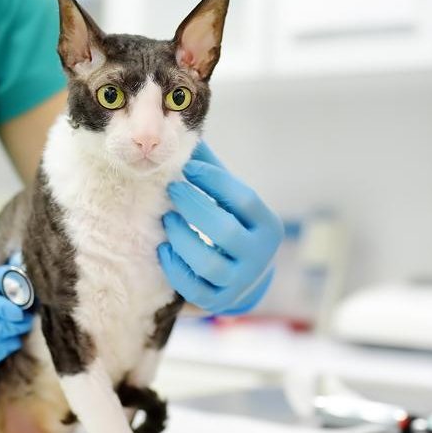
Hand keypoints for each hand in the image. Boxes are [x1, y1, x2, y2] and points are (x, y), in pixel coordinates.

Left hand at [159, 142, 282, 314]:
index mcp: (268, 226)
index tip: (189, 166)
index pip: (245, 200)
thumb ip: (211, 171)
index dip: (216, 181)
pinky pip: (192, 288)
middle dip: (194, 207)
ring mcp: (239, 282)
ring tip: (166, 220)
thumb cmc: (231, 225)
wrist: (242, 278)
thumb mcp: (229, 201)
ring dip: (182, 238)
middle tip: (171, 190)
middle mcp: (259, 256)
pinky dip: (174, 268)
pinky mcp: (217, 302)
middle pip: (225, 232)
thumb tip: (184, 131)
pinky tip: (163, 250)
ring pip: (208, 263)